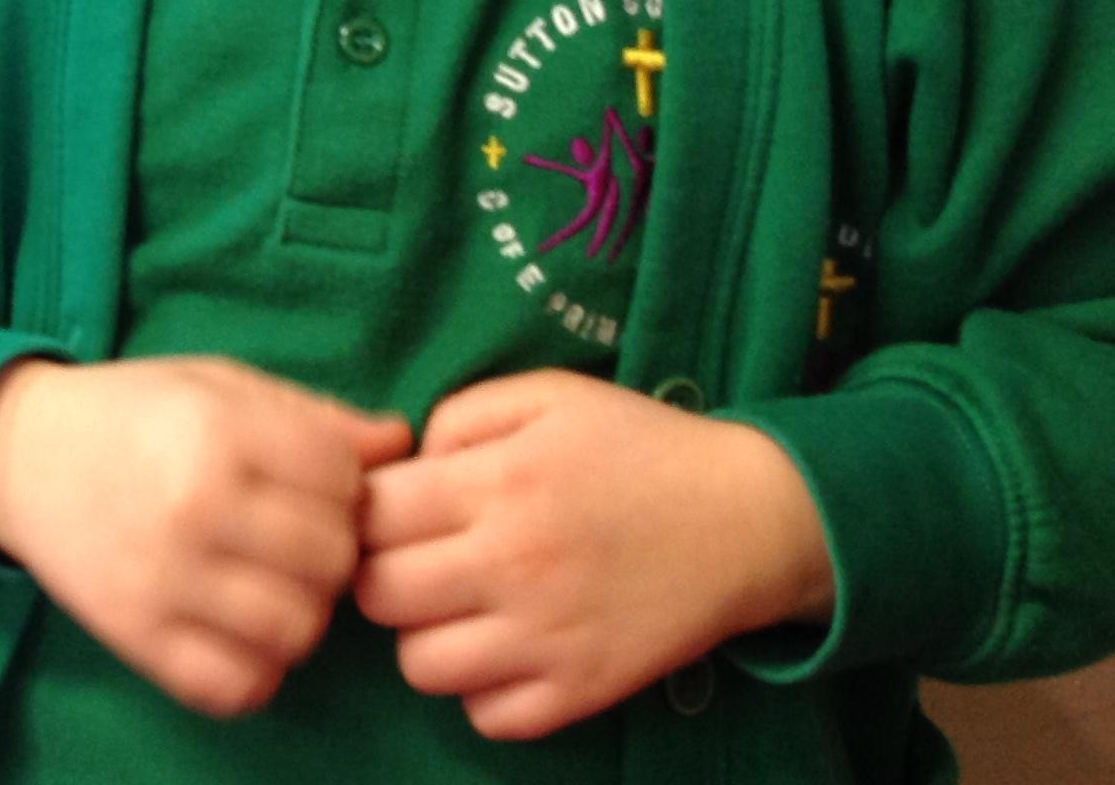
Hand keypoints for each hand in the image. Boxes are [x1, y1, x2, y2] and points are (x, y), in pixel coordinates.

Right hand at [0, 356, 413, 716]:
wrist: (19, 454)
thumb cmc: (132, 411)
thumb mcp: (216, 384)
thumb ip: (310, 414)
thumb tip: (398, 442)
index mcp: (217, 430)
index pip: (342, 476)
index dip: (345, 481)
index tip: (313, 482)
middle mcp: (193, 504)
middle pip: (331, 557)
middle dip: (330, 548)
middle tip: (297, 538)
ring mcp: (163, 578)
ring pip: (298, 629)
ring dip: (301, 611)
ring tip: (273, 585)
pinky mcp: (136, 635)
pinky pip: (236, 686)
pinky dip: (254, 669)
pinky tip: (240, 631)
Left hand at [356, 369, 832, 740]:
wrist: (748, 517)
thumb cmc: (637, 446)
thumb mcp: (547, 395)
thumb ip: (458, 417)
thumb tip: (403, 466)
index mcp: (498, 483)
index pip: (371, 516)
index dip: (366, 510)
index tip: (391, 510)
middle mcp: (514, 563)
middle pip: (378, 594)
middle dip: (382, 574)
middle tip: (418, 560)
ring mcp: (548, 637)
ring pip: (420, 666)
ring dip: (426, 637)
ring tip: (461, 607)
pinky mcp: (584, 691)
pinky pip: (489, 718)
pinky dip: (484, 692)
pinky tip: (505, 649)